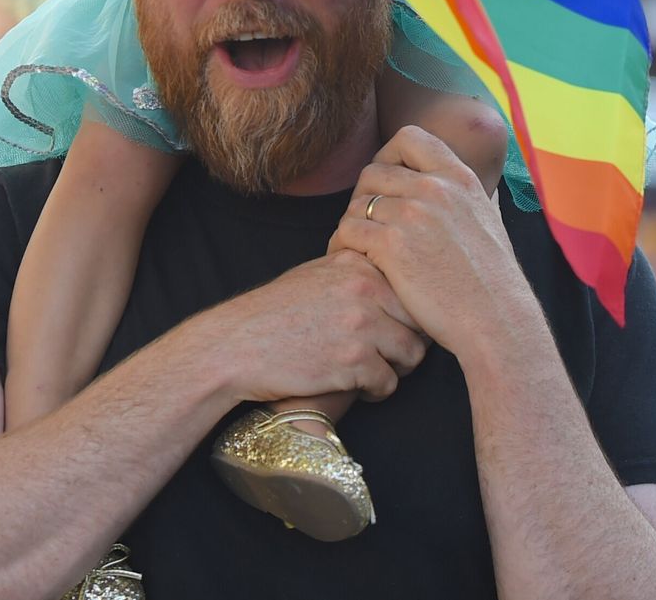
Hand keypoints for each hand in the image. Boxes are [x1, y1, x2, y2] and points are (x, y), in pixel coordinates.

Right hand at [184, 250, 426, 405]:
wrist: (236, 347)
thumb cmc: (274, 314)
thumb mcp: (315, 274)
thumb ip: (354, 273)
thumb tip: (394, 280)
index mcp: (357, 264)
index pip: (411, 288)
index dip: (408, 313)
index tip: (396, 327)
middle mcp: (364, 289)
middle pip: (419, 320)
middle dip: (408, 341)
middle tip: (390, 355)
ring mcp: (362, 325)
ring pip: (412, 354)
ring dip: (396, 368)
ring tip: (374, 372)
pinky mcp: (355, 362)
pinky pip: (389, 383)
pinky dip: (376, 391)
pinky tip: (357, 388)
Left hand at [329, 126, 537, 357]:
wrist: (496, 319)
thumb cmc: (494, 280)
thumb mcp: (489, 220)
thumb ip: (469, 198)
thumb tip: (464, 186)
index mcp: (459, 178)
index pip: (409, 137)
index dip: (388, 154)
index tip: (385, 180)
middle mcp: (435, 188)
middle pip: (373, 172)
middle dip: (363, 196)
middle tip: (365, 223)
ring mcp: (412, 214)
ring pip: (356, 203)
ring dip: (351, 224)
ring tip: (353, 246)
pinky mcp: (392, 245)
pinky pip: (348, 231)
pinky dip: (341, 245)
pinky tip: (349, 262)